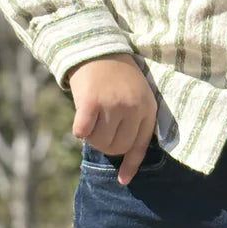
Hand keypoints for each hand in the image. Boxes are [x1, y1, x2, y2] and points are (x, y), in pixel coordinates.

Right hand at [66, 53, 157, 185]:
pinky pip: (83, 132)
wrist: (97, 47)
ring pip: (99, 142)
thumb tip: (124, 156)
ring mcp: (113, 105)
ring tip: (92, 116)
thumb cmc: (116, 75)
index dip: (131, 165)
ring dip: (91, 135)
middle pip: (116, 148)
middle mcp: (133, 108)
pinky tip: (81, 116)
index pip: (140, 145)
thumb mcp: (136, 94)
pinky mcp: (92, 102)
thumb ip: (134, 120)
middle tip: (98, 126)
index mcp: (147, 107)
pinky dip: (79, 128)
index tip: (122, 180)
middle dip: (105, 143)